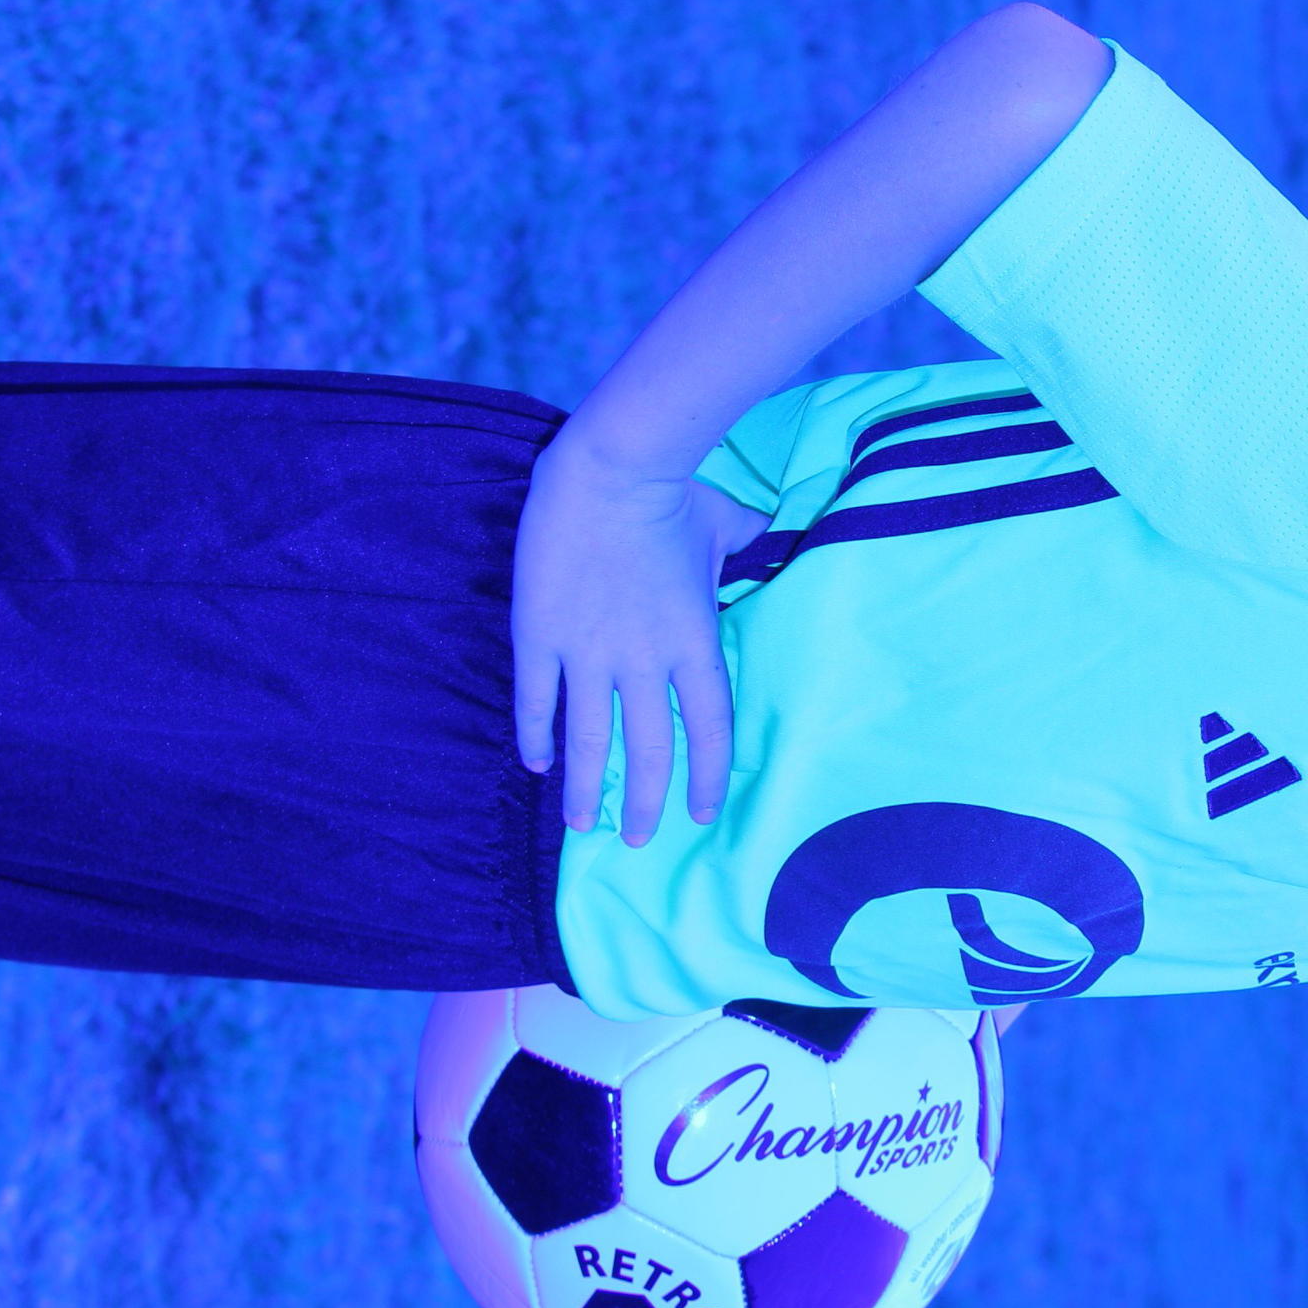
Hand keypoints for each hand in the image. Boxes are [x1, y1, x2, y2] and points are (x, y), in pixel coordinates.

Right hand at [510, 433, 765, 845]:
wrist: (612, 467)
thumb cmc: (676, 493)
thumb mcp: (727, 526)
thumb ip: (746, 545)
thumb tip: (770, 532)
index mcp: (694, 644)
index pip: (709, 731)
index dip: (707, 778)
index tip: (702, 814)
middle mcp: (644, 661)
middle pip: (649, 751)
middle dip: (645, 803)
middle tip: (638, 841)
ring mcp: (589, 651)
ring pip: (589, 740)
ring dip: (587, 789)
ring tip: (583, 826)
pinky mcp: (541, 635)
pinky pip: (538, 701)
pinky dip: (537, 737)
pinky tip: (537, 765)